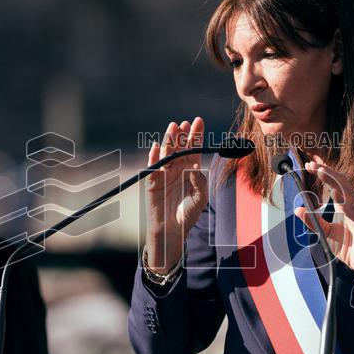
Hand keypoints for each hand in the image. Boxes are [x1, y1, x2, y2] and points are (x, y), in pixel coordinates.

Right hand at [144, 117, 207, 273]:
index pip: (193, 149)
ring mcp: (164, 175)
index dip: (195, 136)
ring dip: (169, 141)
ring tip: (173, 128)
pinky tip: (158, 147)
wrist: (172, 232)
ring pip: (166, 154)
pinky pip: (152, 168)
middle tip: (185, 123)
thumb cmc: (187, 215)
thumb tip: (195, 167)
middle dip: (182, 135)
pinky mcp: (153, 184)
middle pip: (179, 148)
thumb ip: (200, 182)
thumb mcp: (200, 198)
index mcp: (189, 171)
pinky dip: (154, 157)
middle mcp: (176, 170)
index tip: (199, 121)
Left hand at [293, 155, 353, 286]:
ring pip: (347, 194)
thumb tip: (298, 209)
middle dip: (327, 172)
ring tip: (322, 172)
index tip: (311, 163)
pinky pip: (353, 214)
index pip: (335, 184)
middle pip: (341, 184)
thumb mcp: (326, 233)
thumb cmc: (349, 247)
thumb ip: (313, 221)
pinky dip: (345, 204)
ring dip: (334, 182)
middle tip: (312, 164)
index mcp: (346, 205)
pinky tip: (336, 197)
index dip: (325, 173)